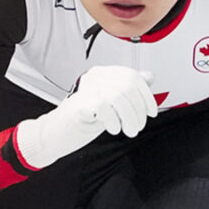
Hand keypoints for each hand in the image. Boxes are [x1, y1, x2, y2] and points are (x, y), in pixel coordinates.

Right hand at [15, 66, 156, 168]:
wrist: (57, 134)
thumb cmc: (83, 119)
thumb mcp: (112, 104)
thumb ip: (128, 90)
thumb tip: (149, 76)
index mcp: (104, 74)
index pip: (132, 76)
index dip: (146, 96)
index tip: (151, 113)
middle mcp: (95, 77)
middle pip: (128, 86)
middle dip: (138, 110)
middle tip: (137, 127)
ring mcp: (86, 88)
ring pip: (119, 97)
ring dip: (129, 118)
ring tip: (128, 131)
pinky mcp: (80, 102)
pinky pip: (105, 107)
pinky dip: (114, 120)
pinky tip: (113, 129)